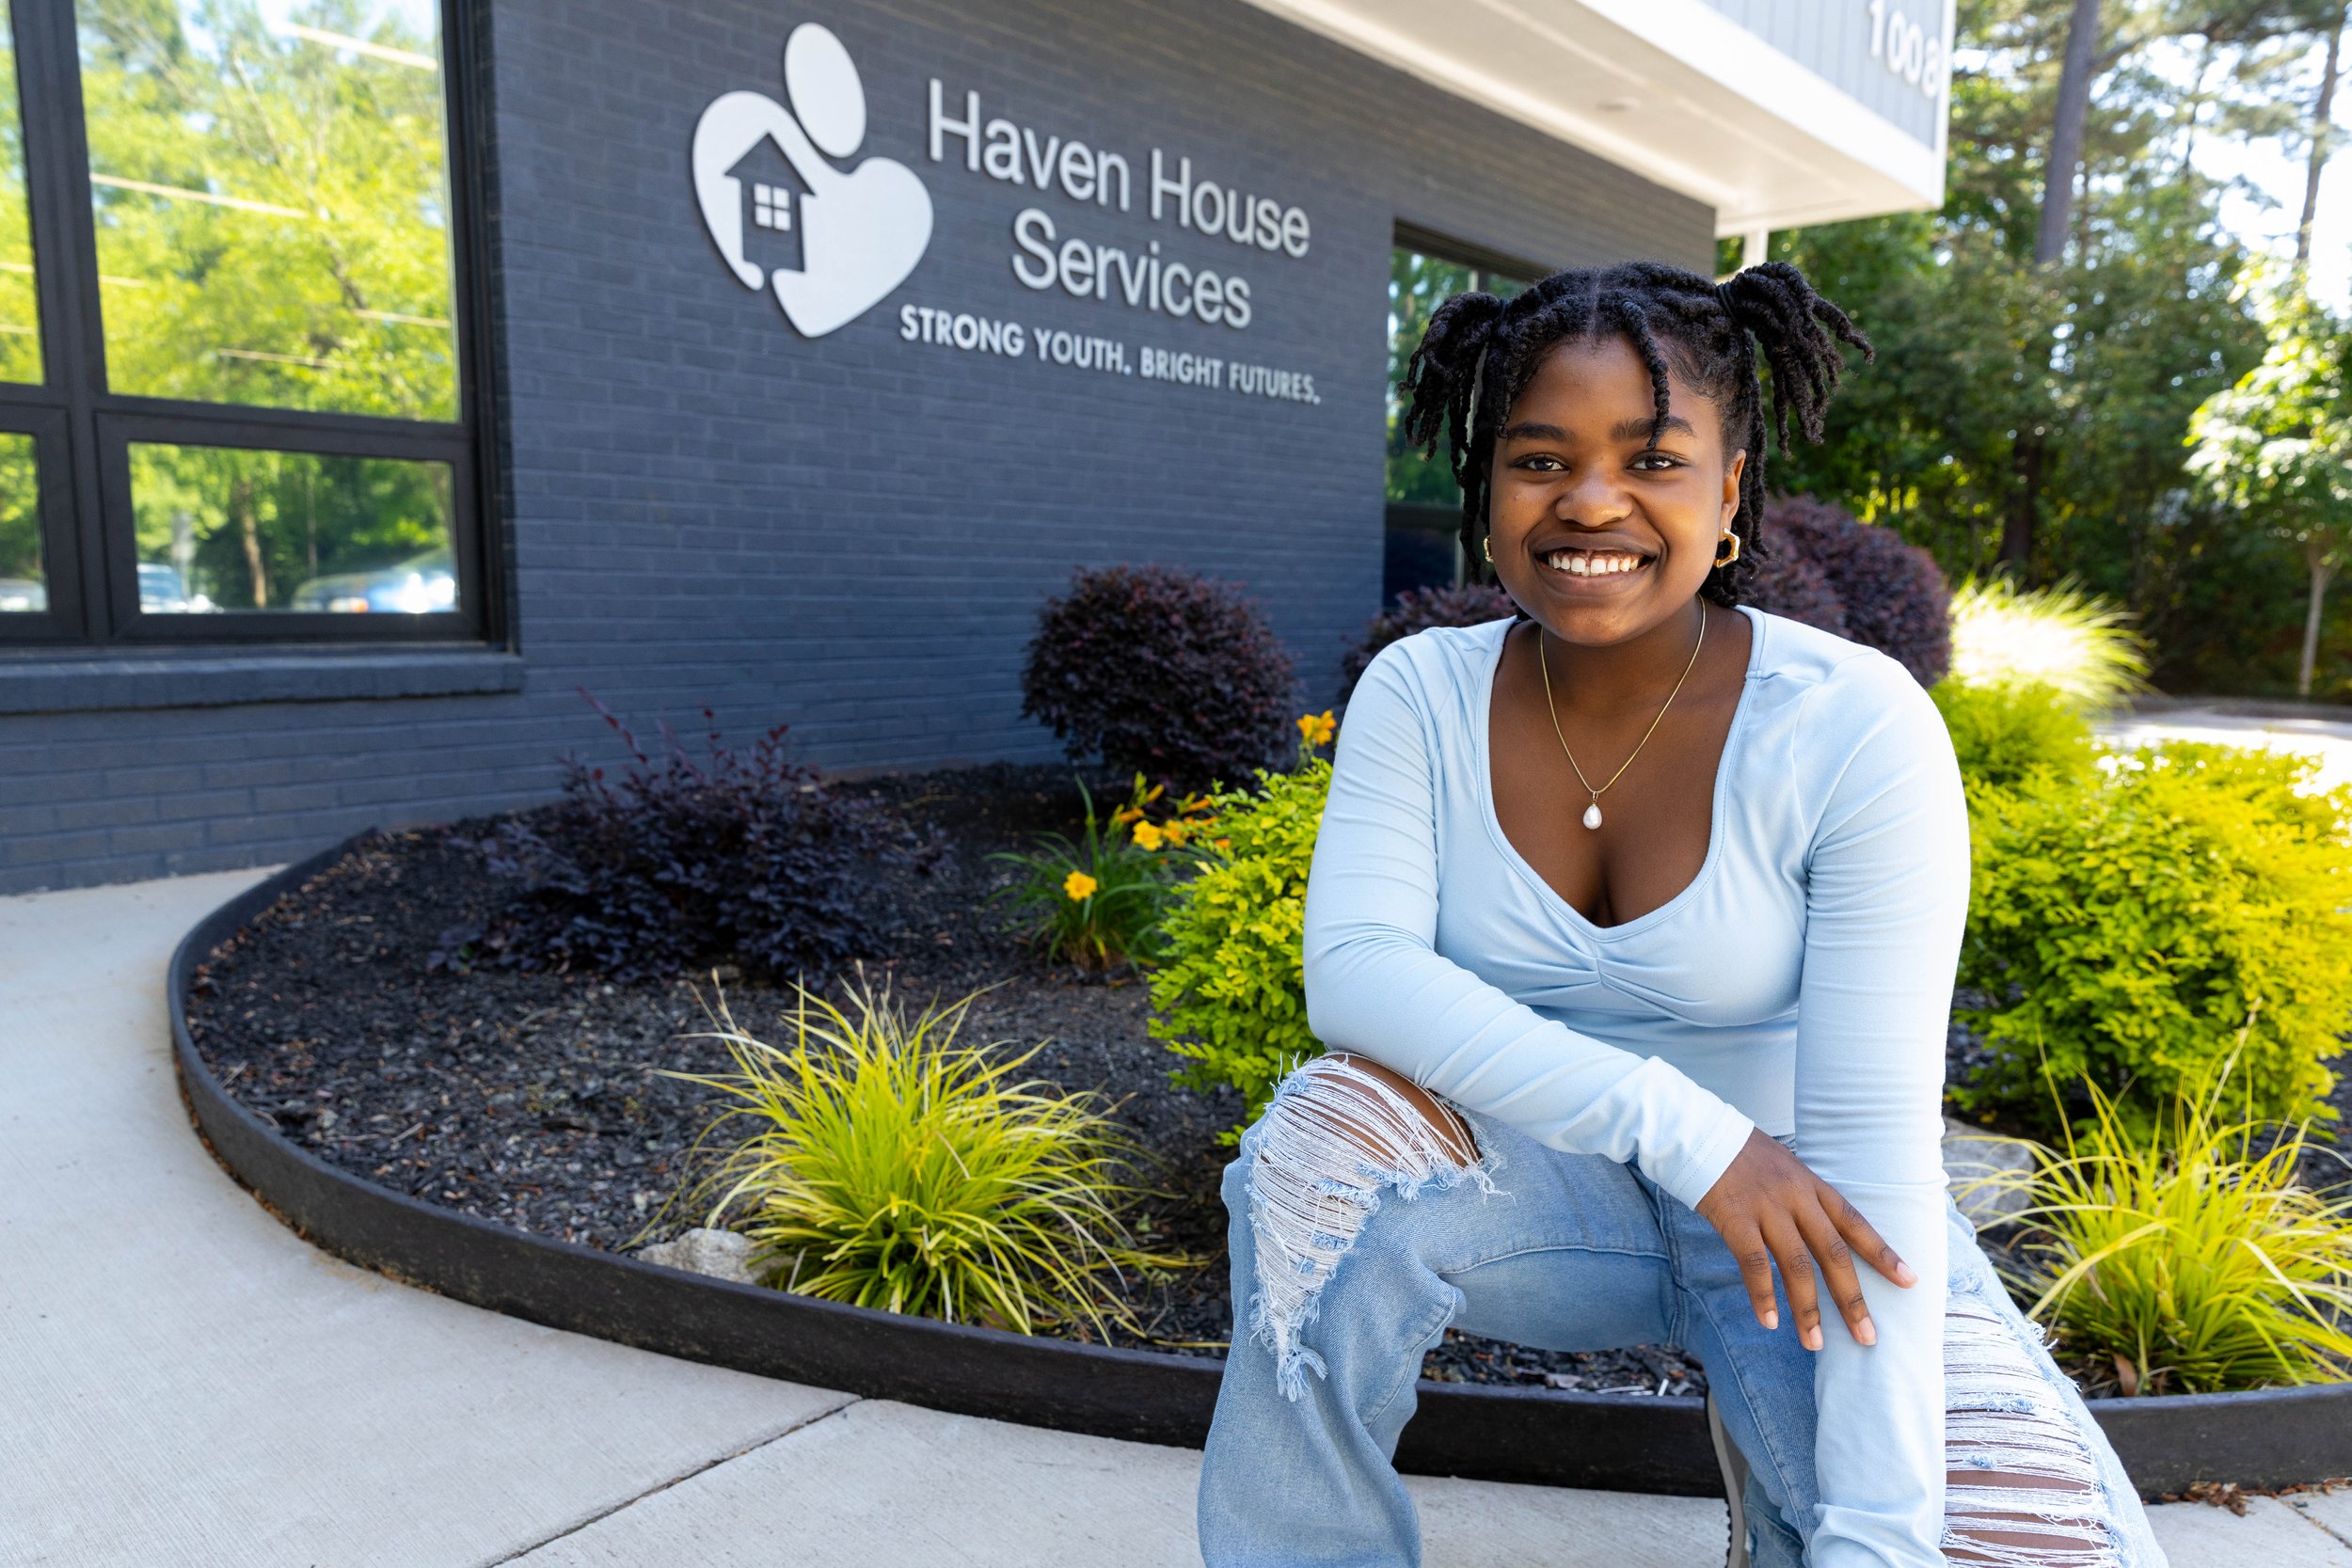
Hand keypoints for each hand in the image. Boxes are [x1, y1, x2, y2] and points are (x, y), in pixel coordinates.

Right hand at [1693, 1130, 1917, 1349]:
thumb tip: (1816, 1236)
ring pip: (1796, 1265)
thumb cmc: (1740, 1154)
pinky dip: (1762, 1295)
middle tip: (1867, 1336)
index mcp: (1811, 1185)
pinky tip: (1768, 1321)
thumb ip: (1801, 1199)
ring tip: (1815, 1343)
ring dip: (1807, 1308)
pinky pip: (1754, 1263)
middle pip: (1833, 1253)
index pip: (1855, 1222)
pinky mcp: (1736, 1219)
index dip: (1882, 1253)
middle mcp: (1796, 1197)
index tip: (1909, 1281)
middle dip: (1852, 1299)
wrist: (1699, 1133)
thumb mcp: (1783, 1168)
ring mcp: (1766, 1208)